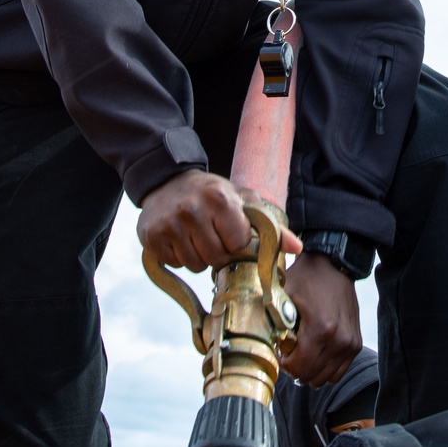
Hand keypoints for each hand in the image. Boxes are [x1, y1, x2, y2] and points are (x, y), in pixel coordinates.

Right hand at [137, 169, 302, 271]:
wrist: (166, 181)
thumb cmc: (211, 193)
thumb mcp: (241, 200)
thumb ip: (270, 225)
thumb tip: (297, 248)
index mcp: (219, 198)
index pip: (238, 243)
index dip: (237, 240)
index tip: (230, 229)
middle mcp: (191, 210)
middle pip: (216, 258)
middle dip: (218, 251)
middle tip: (212, 233)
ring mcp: (168, 224)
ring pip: (195, 265)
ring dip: (199, 256)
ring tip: (196, 235)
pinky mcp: (150, 237)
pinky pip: (175, 264)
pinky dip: (179, 256)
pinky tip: (180, 237)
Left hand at [280, 253, 360, 386]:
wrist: (334, 264)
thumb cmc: (307, 277)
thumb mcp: (283, 293)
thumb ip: (272, 318)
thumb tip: (261, 343)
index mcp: (321, 329)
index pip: (298, 368)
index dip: (284, 364)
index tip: (280, 350)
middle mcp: (339, 339)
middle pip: (310, 376)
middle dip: (296, 368)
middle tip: (289, 351)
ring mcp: (350, 343)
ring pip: (324, 378)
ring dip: (310, 370)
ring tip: (302, 352)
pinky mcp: (355, 343)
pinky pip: (338, 371)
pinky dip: (324, 368)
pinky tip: (315, 353)